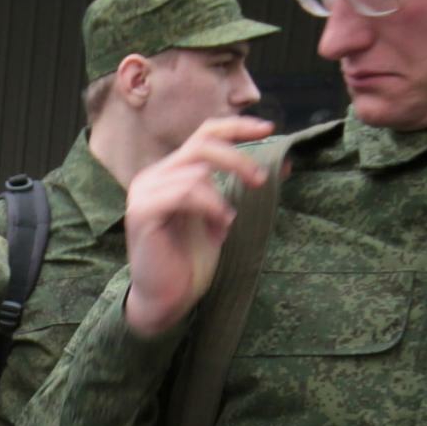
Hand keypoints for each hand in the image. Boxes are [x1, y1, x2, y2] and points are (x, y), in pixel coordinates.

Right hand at [121, 116, 273, 335]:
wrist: (166, 298)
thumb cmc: (190, 261)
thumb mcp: (222, 217)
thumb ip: (238, 189)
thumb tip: (284, 165)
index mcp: (170, 172)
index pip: (204, 134)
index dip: (236, 127)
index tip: (269, 129)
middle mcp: (153, 176)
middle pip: (203, 145)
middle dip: (238, 159)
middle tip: (260, 180)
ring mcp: (144, 192)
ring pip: (196, 172)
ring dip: (220, 197)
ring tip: (225, 222)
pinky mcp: (142, 211)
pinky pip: (184, 192)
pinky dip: (208, 206)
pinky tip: (218, 225)